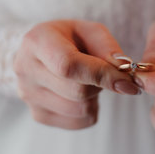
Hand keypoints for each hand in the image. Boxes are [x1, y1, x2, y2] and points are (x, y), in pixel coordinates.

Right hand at [14, 20, 139, 129]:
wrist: (42, 52)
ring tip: (88, 81)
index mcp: (37, 41)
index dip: (101, 75)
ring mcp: (28, 95)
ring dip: (95, 97)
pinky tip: (81, 94)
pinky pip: (78, 122)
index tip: (128, 82)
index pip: (69, 65)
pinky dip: (90, 110)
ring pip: (80, 110)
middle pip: (77, 91)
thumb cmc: (70, 39)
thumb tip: (124, 72)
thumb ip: (108, 48)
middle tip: (103, 73)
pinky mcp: (38, 114)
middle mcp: (26, 69)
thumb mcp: (90, 31)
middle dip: (101, 84)